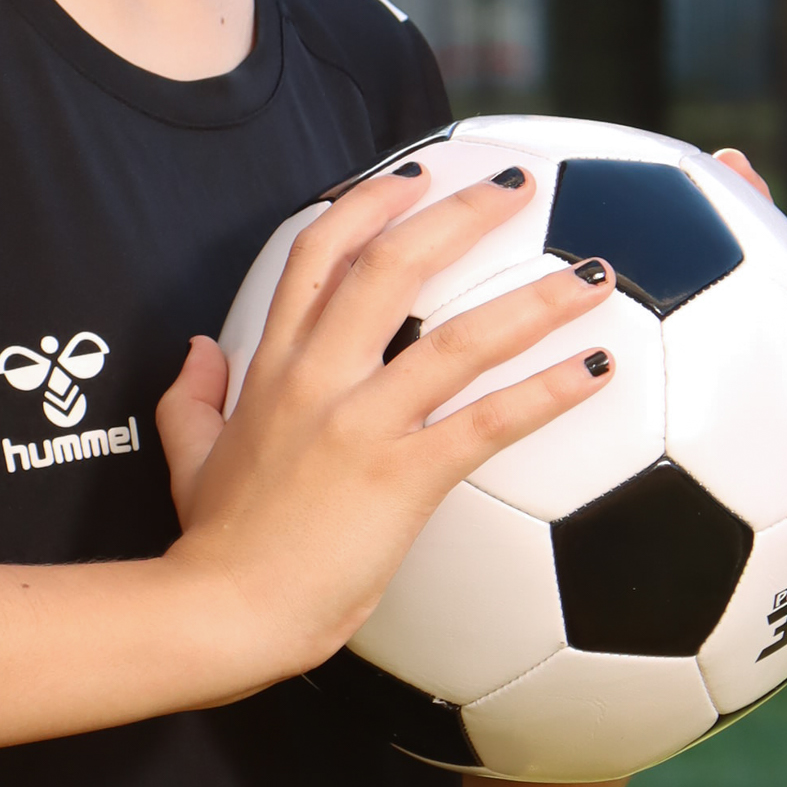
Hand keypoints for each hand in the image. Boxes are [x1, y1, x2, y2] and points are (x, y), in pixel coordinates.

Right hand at [155, 165, 618, 685]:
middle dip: (460, 212)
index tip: (415, 173)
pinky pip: (488, 423)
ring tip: (592, 272)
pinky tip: (597, 369)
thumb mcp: (189, 457)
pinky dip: (547, 391)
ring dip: (533, 298)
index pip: (320, 254)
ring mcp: (362, 424)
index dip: (370, 202)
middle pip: (394, 265)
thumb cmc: (215, 544)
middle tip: (516, 185)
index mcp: (273, 366)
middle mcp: (320, 378)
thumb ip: (191, 396)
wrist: (223, 613)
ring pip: (458, 337)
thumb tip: (198, 348)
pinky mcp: (401, 478)